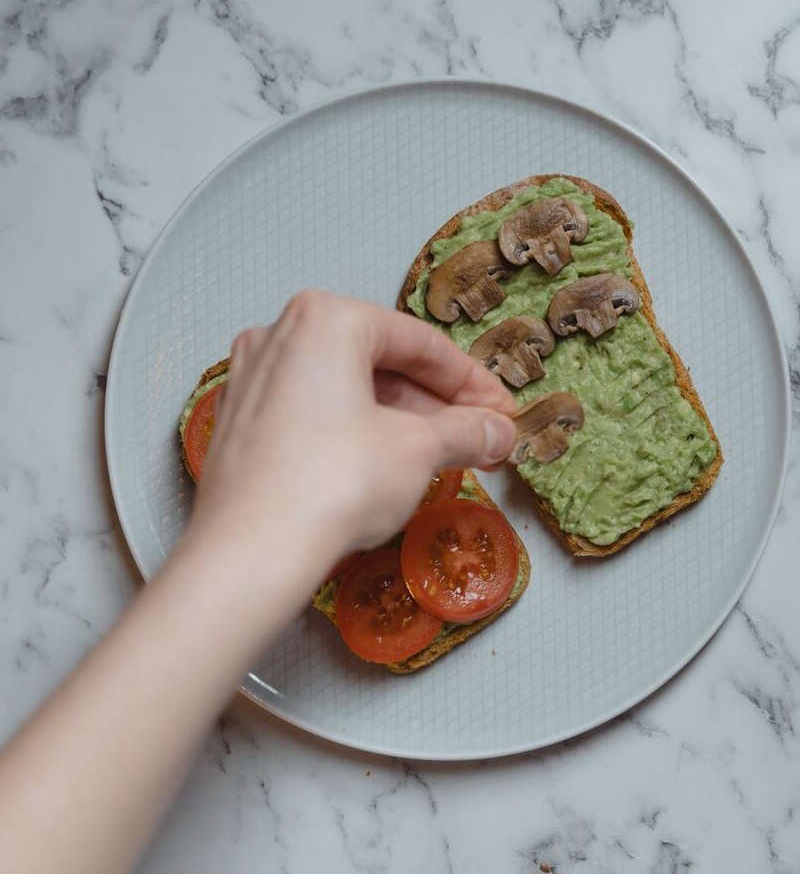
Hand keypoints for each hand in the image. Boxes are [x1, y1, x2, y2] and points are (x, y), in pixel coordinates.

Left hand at [188, 290, 516, 573]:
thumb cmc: (330, 486)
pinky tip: (385, 465)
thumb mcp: (418, 450)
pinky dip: (354, 430)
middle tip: (476, 437)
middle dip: (434, 404)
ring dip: (398, 419)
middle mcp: (279, 336)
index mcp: (325, 319)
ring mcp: (253, 379)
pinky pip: (312, 412)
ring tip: (439, 456)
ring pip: (345, 388)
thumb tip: (497, 431)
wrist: (250, 553)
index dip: (471, 381)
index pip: (419, 342)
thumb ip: (466, 430)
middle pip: (379, 362)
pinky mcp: (240, 422)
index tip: (498, 411)